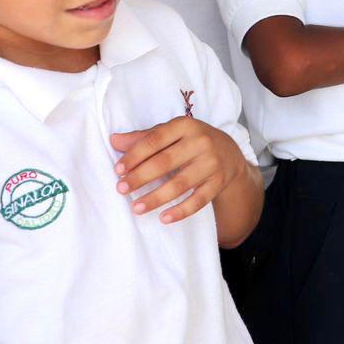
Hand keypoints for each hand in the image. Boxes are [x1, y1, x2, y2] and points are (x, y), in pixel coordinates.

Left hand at [111, 118, 252, 224]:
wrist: (229, 152)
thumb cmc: (191, 141)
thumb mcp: (171, 133)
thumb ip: (143, 138)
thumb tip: (114, 140)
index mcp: (185, 125)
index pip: (155, 140)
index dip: (135, 155)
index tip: (118, 170)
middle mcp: (200, 142)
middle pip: (165, 162)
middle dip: (141, 177)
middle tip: (121, 189)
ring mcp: (211, 163)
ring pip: (180, 184)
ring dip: (156, 198)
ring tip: (136, 208)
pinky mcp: (218, 183)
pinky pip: (198, 200)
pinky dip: (181, 211)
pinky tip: (164, 218)